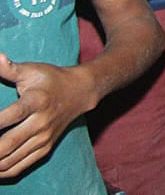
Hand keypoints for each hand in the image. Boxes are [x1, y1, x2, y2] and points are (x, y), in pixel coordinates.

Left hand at [0, 54, 96, 178]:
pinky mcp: (44, 148)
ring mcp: (43, 138)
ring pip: (10, 160)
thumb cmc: (51, 79)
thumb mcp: (32, 70)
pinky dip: (2, 171)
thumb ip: (9, 68)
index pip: (8, 117)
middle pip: (6, 145)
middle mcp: (40, 122)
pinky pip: (19, 167)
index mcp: (36, 102)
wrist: (81, 92)